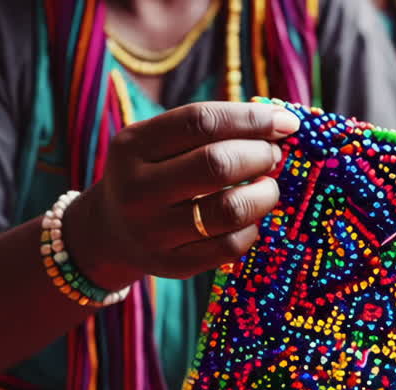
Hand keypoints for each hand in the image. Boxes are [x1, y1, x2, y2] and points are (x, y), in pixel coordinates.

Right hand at [69, 101, 299, 287]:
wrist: (109, 231)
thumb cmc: (152, 174)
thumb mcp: (157, 143)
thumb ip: (207, 130)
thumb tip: (279, 123)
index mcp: (132, 145)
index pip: (201, 122)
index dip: (251, 119)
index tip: (285, 123)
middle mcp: (137, 189)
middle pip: (217, 164)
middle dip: (259, 155)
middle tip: (273, 156)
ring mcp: (152, 232)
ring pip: (229, 210)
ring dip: (263, 194)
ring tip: (267, 187)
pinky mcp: (172, 265)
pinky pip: (229, 246)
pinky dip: (251, 228)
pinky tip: (249, 218)